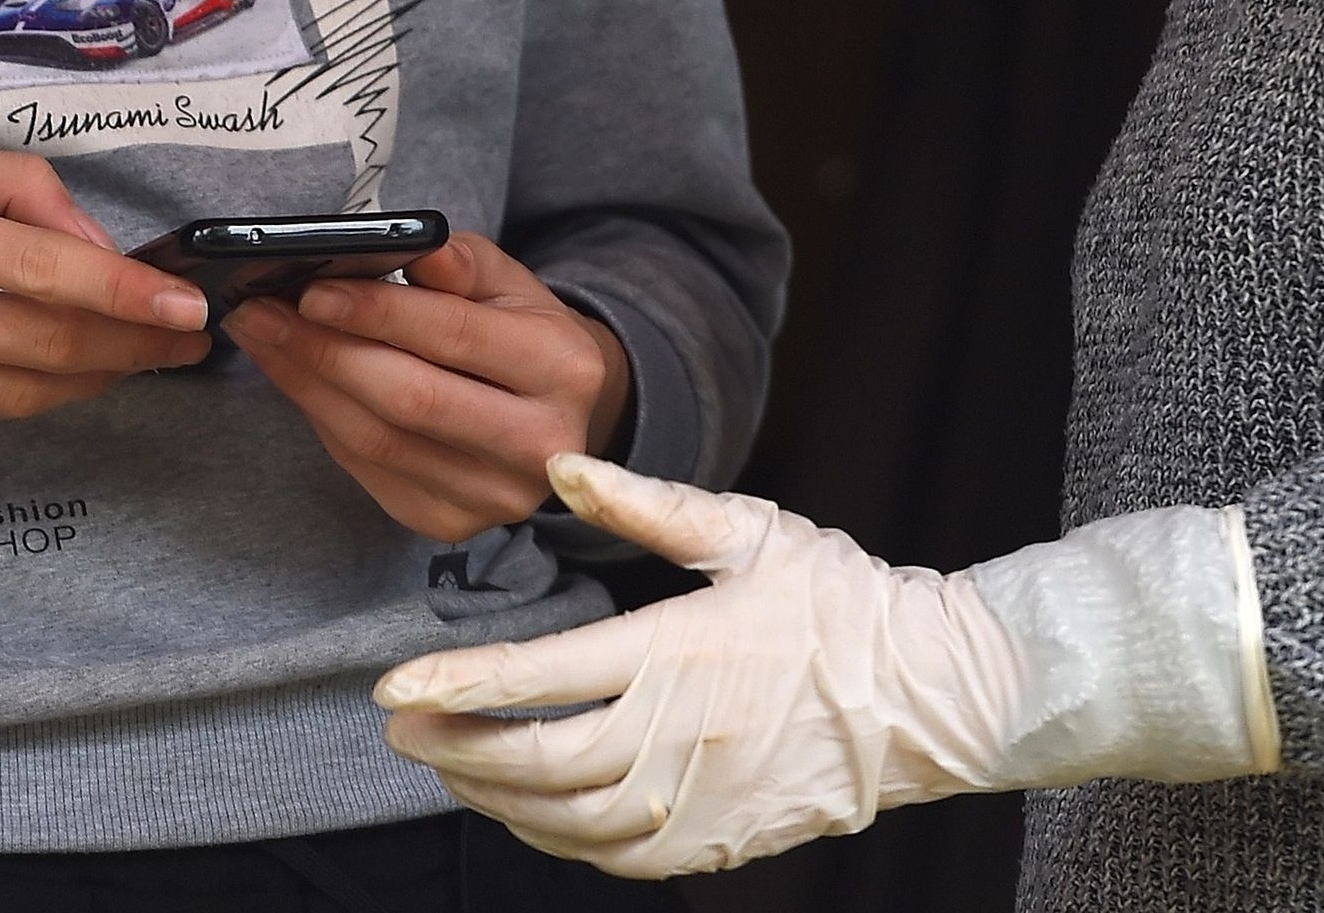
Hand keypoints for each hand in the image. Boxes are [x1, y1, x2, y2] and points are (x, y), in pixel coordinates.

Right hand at [0, 139, 212, 465]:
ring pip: (22, 393)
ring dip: (96, 378)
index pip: (45, 272)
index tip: (188, 306)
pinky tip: (65, 372)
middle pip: (47, 346)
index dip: (129, 296)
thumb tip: (96, 242)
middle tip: (188, 339)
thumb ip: (13, 188)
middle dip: (133, 347)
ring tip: (143, 355)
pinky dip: (32, 394)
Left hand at [220, 231, 629, 541]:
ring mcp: (493, 495)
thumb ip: (455, 261)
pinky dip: (323, 419)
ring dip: (307, 385)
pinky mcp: (451, 523)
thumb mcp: (507, 279)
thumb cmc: (522, 331)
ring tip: (262, 337)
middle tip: (260, 312)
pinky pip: (369, 468)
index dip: (376, 312)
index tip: (311, 290)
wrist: (559, 413)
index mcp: (562, 367)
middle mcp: (539, 446)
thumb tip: (394, 242)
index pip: (452, 335)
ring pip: (379, 441)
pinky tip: (295, 378)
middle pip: (410, 398)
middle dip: (323, 351)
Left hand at [374, 454, 1025, 876]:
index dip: (458, 686)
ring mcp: (699, 802)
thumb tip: (561, 465)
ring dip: (495, 798)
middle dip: (455, 747)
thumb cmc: (837, 599)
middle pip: (537, 763)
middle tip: (401, 728)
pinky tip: (527, 811)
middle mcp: (678, 738)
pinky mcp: (718, 842)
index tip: (393, 685)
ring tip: (450, 764)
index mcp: (676, 652)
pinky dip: (556, 840)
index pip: (540, 678)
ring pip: (567, 821)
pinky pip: (616, 858)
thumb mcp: (745, 527)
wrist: (929, 693)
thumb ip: (643, 502)